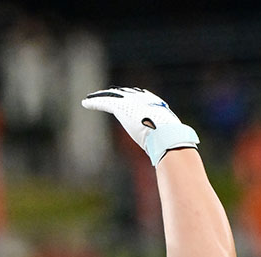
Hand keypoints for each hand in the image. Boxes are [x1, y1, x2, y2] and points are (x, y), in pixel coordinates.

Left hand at [81, 87, 198, 165]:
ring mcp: (132, 102)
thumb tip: (175, 158)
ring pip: (113, 96)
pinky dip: (94, 101)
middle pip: (126, 93)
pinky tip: (85, 102)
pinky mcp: (121, 107)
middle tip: (107, 94)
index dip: (132, 95)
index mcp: (156, 105)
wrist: (166, 135)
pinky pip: (104, 102)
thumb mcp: (168, 140)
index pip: (142, 96)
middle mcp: (144, 100)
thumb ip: (166, 144)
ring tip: (91, 98)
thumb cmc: (170, 141)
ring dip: (101, 96)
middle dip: (116, 93)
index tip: (126, 96)